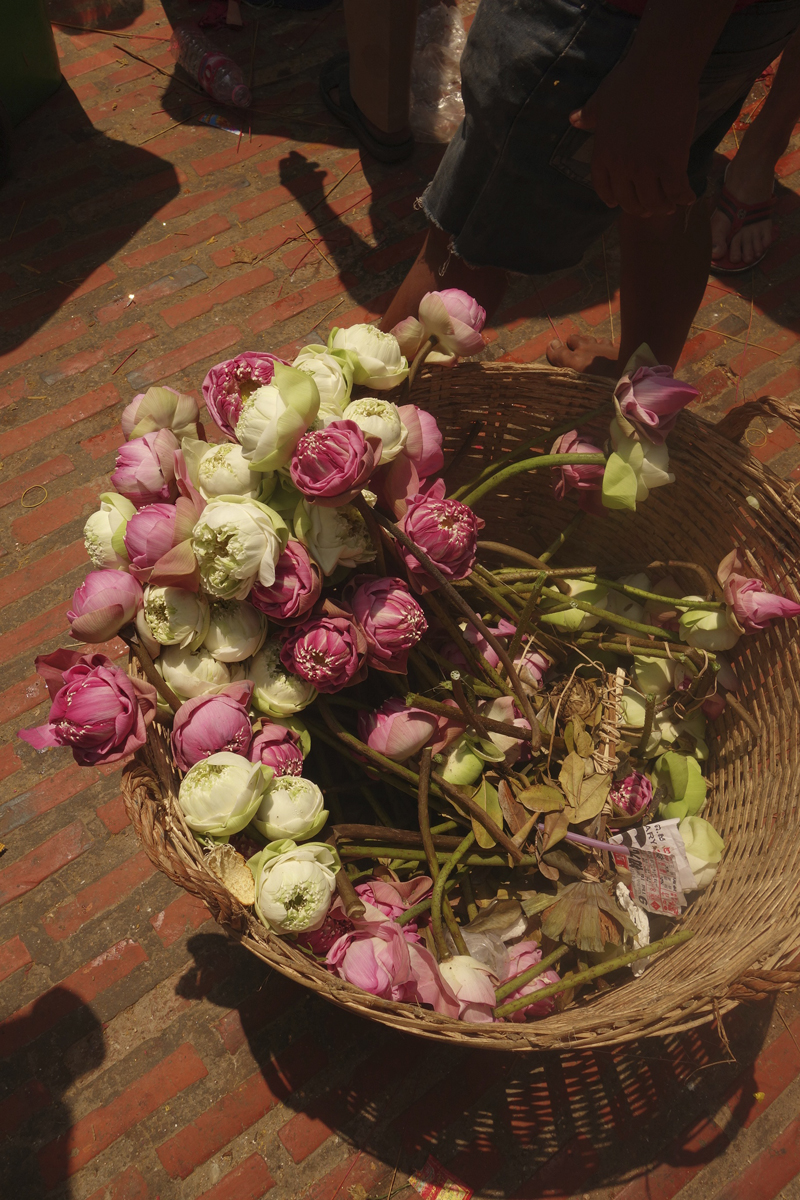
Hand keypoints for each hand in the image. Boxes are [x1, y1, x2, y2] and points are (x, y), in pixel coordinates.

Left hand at [570, 61, 698, 216]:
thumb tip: (573, 119)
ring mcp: (646, 168)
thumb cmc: (629, 80)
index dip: (611, 198)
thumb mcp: (602, 99)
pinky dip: (683, 197)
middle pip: (630, 201)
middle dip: (640, 207)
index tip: (617, 203)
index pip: (603, 187)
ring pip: (653, 201)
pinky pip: (676, 191)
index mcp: (604, 153)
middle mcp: (622, 166)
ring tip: (670, 204)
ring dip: (662, 206)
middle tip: (651, 206)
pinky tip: (688, 197)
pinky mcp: (671, 163)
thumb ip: (589, 114)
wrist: (659, 70)